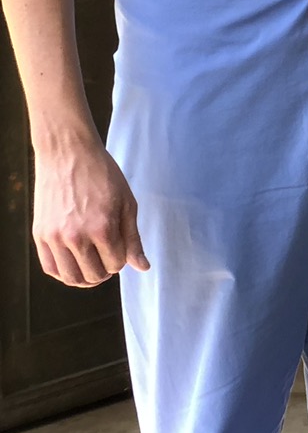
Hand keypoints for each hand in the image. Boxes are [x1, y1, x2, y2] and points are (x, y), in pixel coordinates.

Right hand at [33, 135, 147, 286]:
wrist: (68, 154)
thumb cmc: (102, 175)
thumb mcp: (127, 203)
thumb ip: (133, 238)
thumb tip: (143, 267)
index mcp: (102, 228)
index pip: (116, 264)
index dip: (122, 259)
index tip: (121, 247)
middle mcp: (76, 237)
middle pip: (94, 275)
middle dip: (106, 271)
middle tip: (108, 257)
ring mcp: (55, 237)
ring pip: (71, 277)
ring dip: (85, 277)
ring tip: (93, 264)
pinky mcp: (40, 235)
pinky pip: (50, 268)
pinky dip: (64, 273)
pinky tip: (75, 264)